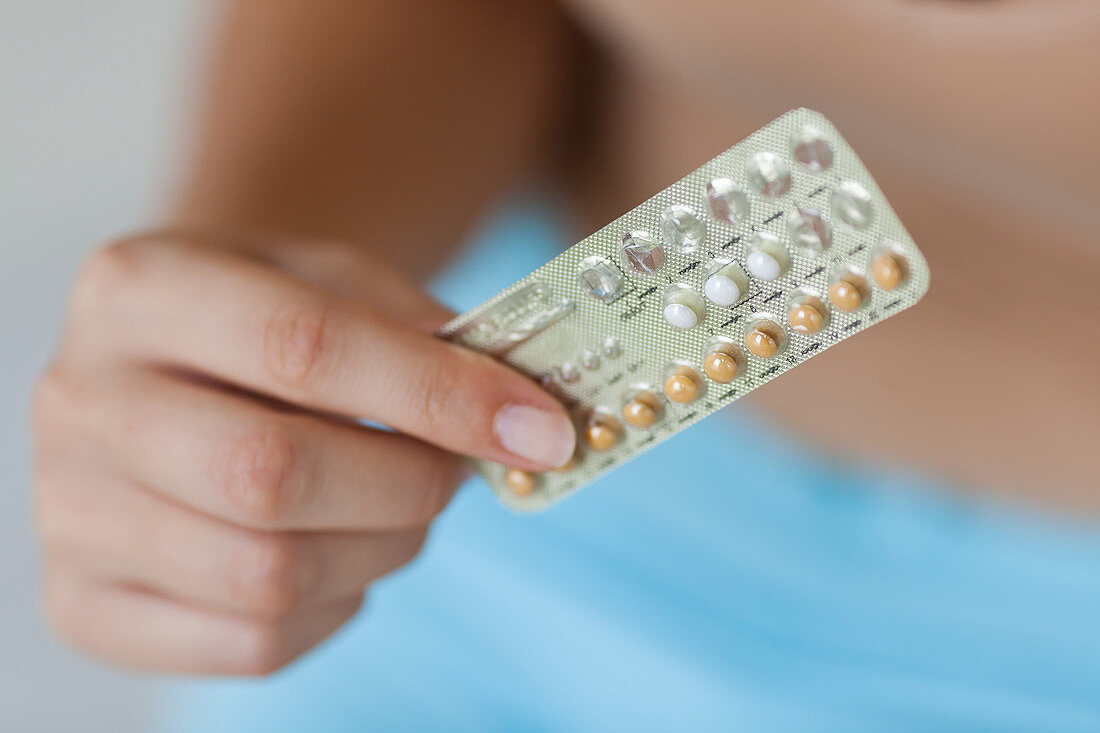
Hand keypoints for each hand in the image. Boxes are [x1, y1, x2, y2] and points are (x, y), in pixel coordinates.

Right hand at [31, 232, 573, 674]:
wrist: (171, 364)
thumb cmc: (265, 317)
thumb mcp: (333, 279)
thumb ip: (419, 331)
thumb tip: (516, 414)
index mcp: (140, 290)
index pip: (306, 347)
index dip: (439, 395)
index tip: (538, 429)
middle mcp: (81, 402)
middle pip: (272, 475)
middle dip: (408, 485)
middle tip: (458, 474)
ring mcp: (70, 514)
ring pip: (267, 575)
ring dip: (381, 549)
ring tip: (400, 507)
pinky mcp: (87, 605)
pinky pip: (250, 644)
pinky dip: (333, 607)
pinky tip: (338, 553)